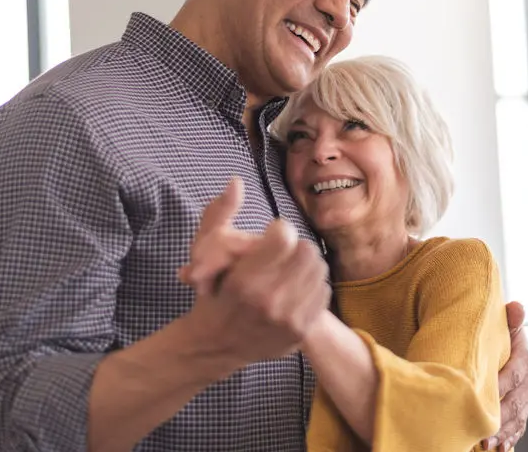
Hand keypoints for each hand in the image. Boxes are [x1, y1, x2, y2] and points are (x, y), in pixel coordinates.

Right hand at [182, 178, 330, 367]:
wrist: (216, 346)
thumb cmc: (211, 293)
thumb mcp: (204, 252)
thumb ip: (219, 213)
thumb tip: (236, 181)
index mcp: (244, 281)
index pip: (285, 238)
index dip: (279, 230)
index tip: (271, 235)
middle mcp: (268, 302)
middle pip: (307, 250)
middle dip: (294, 245)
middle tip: (282, 251)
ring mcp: (288, 319)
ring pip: (319, 268)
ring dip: (305, 263)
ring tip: (289, 267)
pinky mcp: (301, 330)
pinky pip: (324, 291)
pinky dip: (312, 284)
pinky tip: (295, 286)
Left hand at [481, 301, 527, 450]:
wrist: (504, 347)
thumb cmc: (500, 336)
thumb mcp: (505, 326)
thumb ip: (510, 320)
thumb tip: (516, 306)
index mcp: (524, 363)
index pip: (512, 377)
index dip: (499, 388)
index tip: (482, 397)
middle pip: (514, 404)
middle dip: (499, 418)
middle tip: (482, 430)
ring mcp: (525, 400)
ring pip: (515, 419)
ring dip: (502, 432)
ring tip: (486, 443)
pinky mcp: (519, 411)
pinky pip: (516, 427)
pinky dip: (508, 437)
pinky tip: (499, 447)